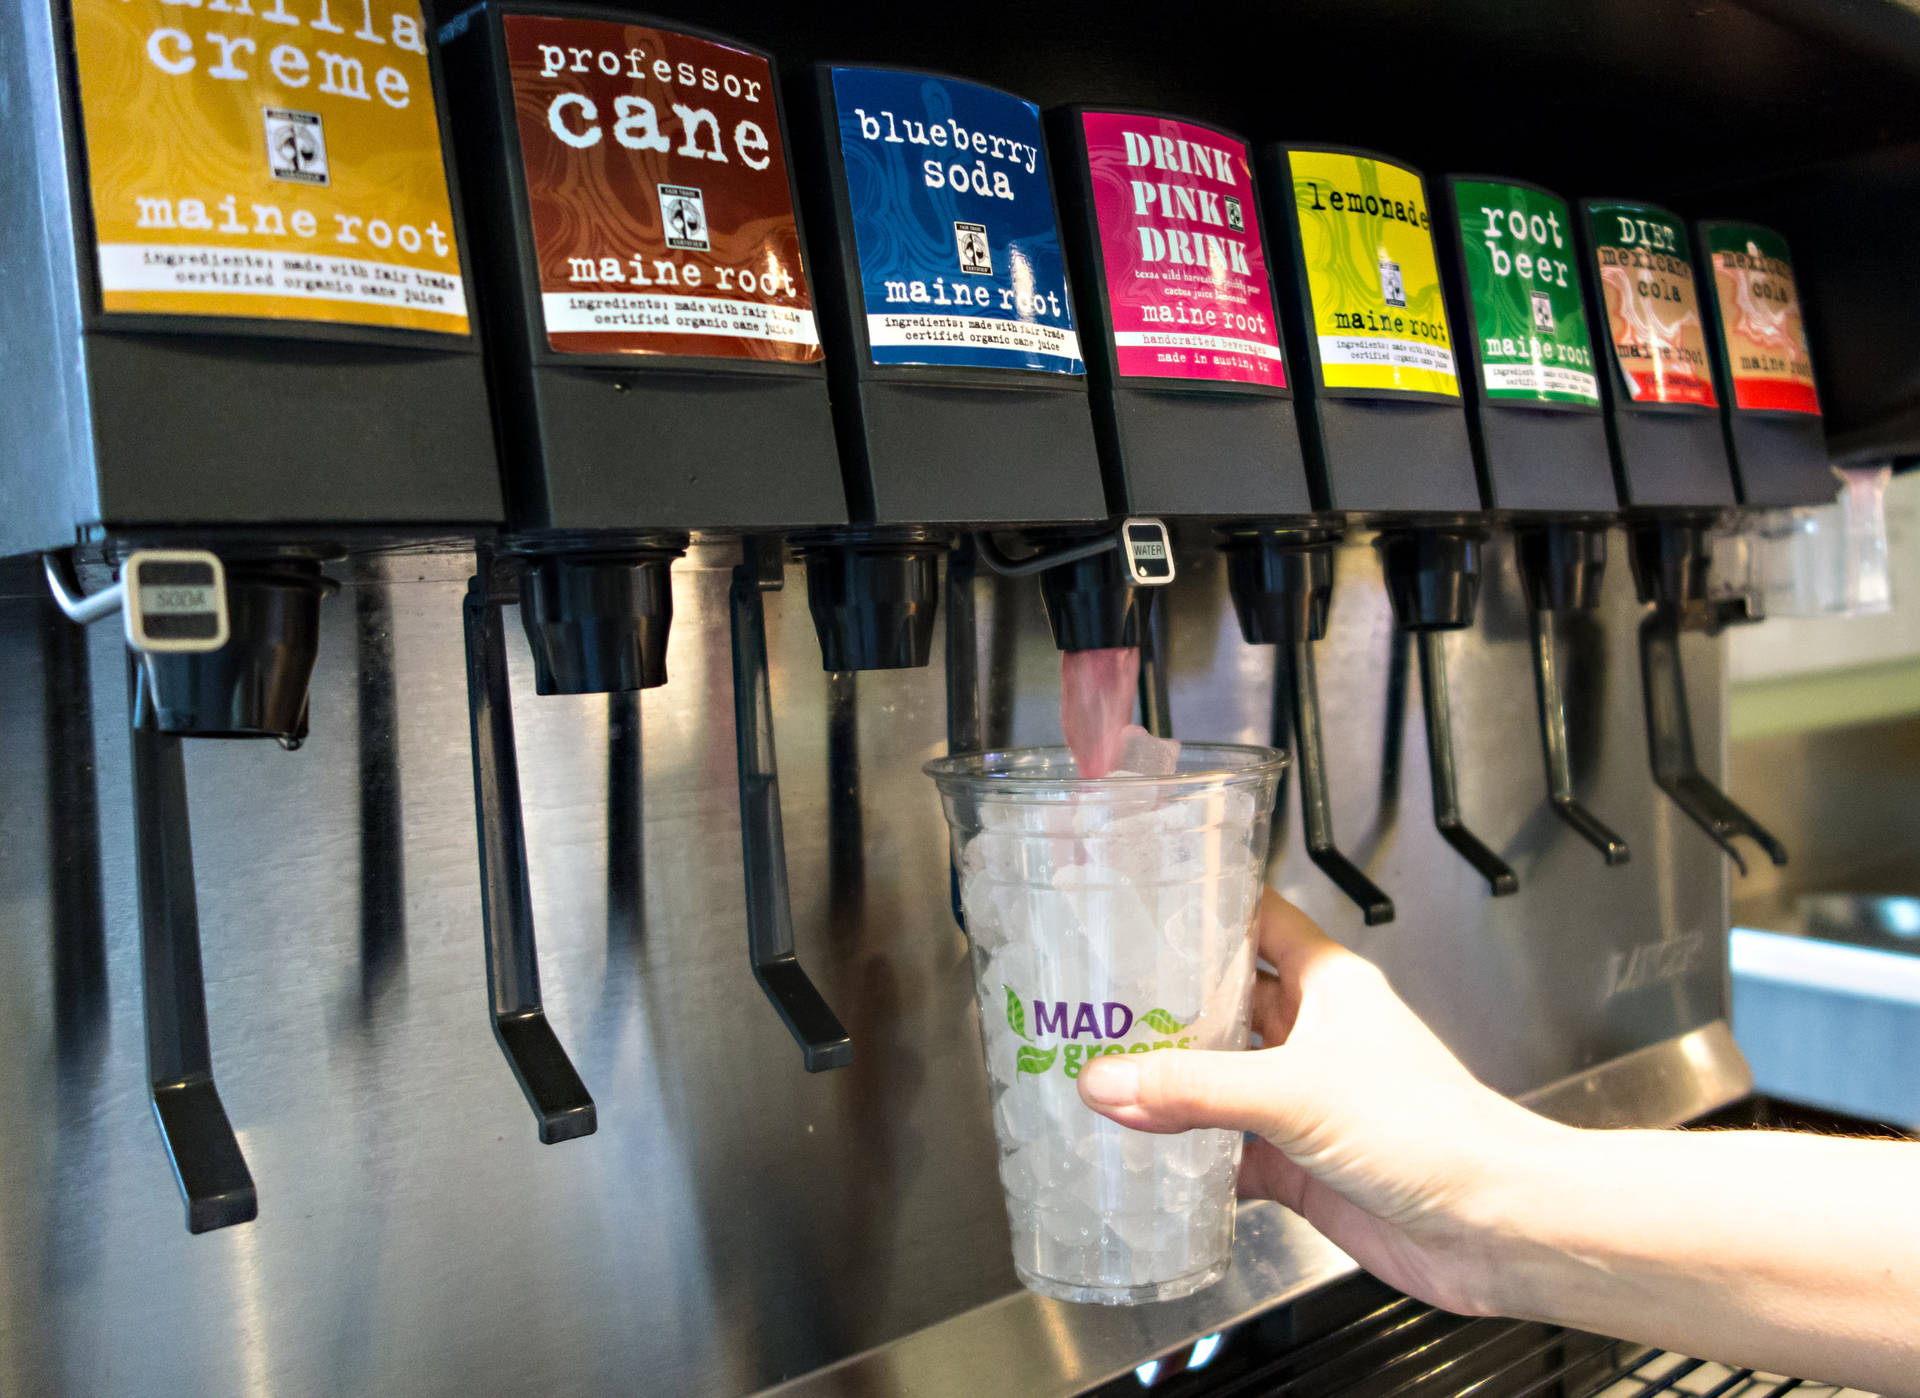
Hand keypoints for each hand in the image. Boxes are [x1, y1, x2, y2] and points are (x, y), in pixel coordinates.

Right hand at [1076, 889, 1568, 1315]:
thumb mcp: (1296, 1090)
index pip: (1256, 921)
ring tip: (1103, 1075)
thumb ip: (1196, 1087)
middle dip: (1166, 1006)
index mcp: (1326, 984)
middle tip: (1095, 1002)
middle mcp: (1314, 1035)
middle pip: (1226, 1003)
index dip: (1204, 908)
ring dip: (1172, 1083)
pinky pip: (1231, 1153)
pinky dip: (1192, 1158)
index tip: (1141, 903)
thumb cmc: (1432, 1130)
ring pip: (1222, 1079)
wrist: (1492, 1226)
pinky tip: (1149, 1159)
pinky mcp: (1301, 1164)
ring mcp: (1306, 1101)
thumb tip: (1108, 1080)